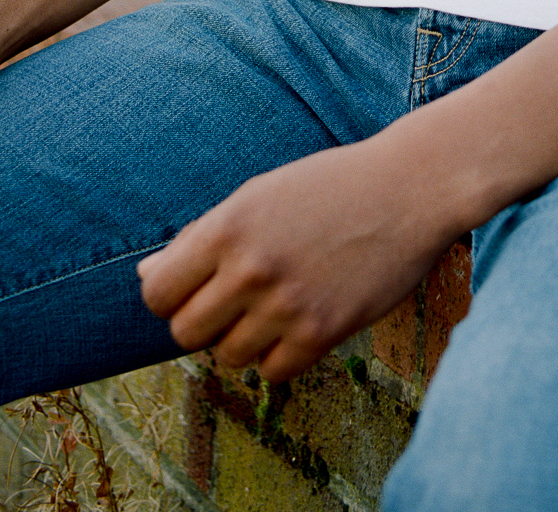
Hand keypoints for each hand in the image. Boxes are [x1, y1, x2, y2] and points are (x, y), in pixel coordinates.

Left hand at [137, 135, 457, 381]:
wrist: (411, 187)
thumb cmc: (331, 186)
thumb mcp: (260, 196)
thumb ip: (203, 237)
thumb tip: (146, 277)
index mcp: (228, 226)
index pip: (158, 293)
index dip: (171, 296)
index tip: (196, 288)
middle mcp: (251, 268)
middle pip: (186, 332)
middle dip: (206, 321)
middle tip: (238, 300)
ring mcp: (286, 303)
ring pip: (228, 356)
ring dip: (245, 338)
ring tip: (277, 304)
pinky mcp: (322, 331)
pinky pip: (272, 371)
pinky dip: (281, 354)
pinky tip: (302, 319)